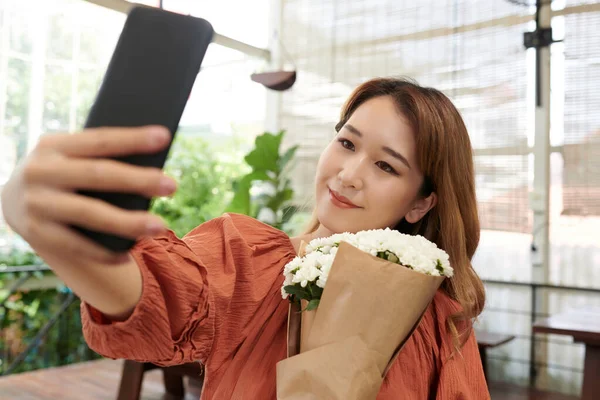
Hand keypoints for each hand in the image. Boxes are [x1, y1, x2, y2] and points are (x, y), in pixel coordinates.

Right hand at [1, 126, 176, 263]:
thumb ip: (98, 158)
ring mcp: (36, 203)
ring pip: (90, 213)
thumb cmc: (60, 173)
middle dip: (138, 180)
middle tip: (171, 185)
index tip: (164, 137)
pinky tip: (129, 254)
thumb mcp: (69, 157)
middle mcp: (40, 171)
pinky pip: (77, 246)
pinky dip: (105, 252)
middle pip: (98, 175)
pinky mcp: (36, 233)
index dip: (132, 138)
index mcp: (52, 145)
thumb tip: (150, 167)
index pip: (99, 140)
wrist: (11, 201)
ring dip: (128, 222)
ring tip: (159, 226)